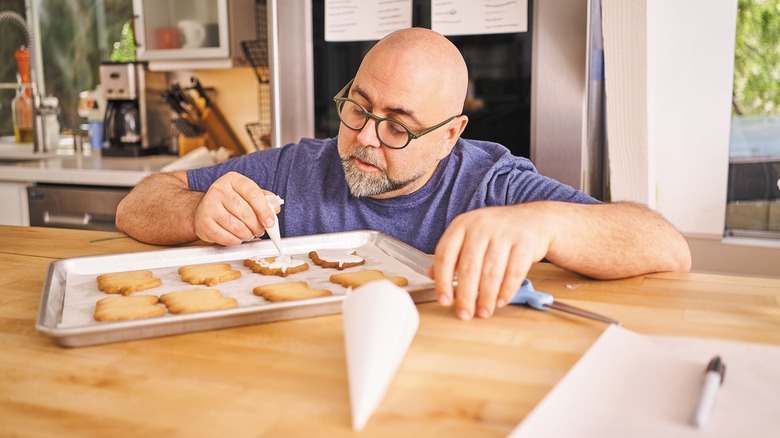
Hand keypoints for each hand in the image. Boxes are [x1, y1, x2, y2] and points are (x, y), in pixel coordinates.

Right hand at [192, 171, 277, 245]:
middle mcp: (218, 190)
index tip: (270, 222)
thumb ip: (263, 199)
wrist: (203, 210)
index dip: (264, 210)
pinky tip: (237, 237)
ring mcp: (209, 206)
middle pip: (245, 212)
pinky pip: (226, 237)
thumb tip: (275, 208)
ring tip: (249, 234)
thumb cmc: (229, 202)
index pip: (253, 193)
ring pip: (236, 226)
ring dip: (247, 234)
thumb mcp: (246, 194)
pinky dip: (236, 241)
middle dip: (257, 225)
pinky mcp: (203, 223)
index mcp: (232, 180)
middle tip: (260, 231)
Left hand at [430, 204, 552, 319]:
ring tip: (483, 312)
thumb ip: (452, 255)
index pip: (445, 255)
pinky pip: (514, 271)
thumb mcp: (470, 236)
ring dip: (486, 297)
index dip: (443, 281)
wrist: (533, 219)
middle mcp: (481, 226)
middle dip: (465, 296)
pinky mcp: (525, 242)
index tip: (444, 301)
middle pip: (469, 267)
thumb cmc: (497, 232)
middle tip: (465, 314)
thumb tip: (432, 275)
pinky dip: (507, 290)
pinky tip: (501, 301)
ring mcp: (504, 233)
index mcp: (462, 225)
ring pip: (491, 271)